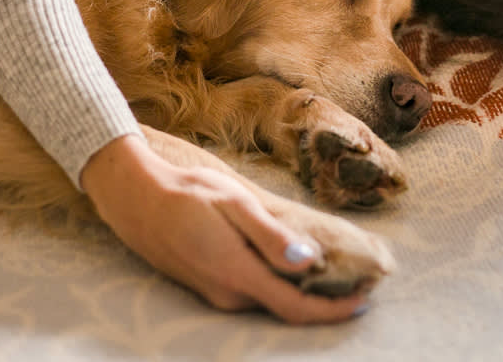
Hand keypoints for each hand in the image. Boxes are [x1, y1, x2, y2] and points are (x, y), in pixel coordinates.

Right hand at [80, 135, 370, 323]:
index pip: (296, 308)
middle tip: (361, 277)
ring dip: (302, 289)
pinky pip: (252, 292)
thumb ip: (271, 237)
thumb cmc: (186, 193)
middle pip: (287, 308)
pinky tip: (290, 262)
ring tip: (334, 267)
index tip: (367, 297)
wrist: (134, 197)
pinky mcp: (208, 286)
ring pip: (269, 300)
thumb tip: (308, 260)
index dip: (334, 310)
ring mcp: (215, 294)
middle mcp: (228, 294)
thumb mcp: (234, 204)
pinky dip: (278, 282)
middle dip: (325, 298)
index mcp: (239, 274)